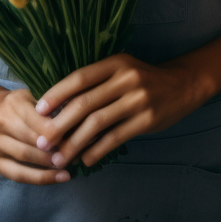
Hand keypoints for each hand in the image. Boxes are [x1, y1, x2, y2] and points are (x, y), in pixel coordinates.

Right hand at [0, 85, 71, 184]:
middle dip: (53, 150)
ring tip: (67, 168)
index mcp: (13, 103)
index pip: (36, 119)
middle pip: (30, 140)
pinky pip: (17, 174)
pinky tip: (57, 178)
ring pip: (24, 157)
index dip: (54, 131)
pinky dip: (38, 178)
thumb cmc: (15, 104)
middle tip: (73, 156)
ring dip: (47, 165)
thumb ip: (48, 108)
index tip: (72, 137)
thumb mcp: (30, 96)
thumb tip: (75, 122)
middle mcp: (1, 123)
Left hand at [33, 54, 202, 168]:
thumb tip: (61, 105)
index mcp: (115, 63)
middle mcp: (125, 78)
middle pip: (84, 103)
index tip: (38, 110)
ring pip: (97, 123)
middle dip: (59, 124)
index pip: (79, 77)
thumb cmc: (143, 79)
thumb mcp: (121, 70)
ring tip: (60, 156)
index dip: (57, 93)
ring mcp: (137, 99)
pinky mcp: (147, 119)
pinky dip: (97, 150)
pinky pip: (115, 137)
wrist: (182, 85)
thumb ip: (97, 83)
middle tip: (43, 141)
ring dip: (75, 143)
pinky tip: (86, 159)